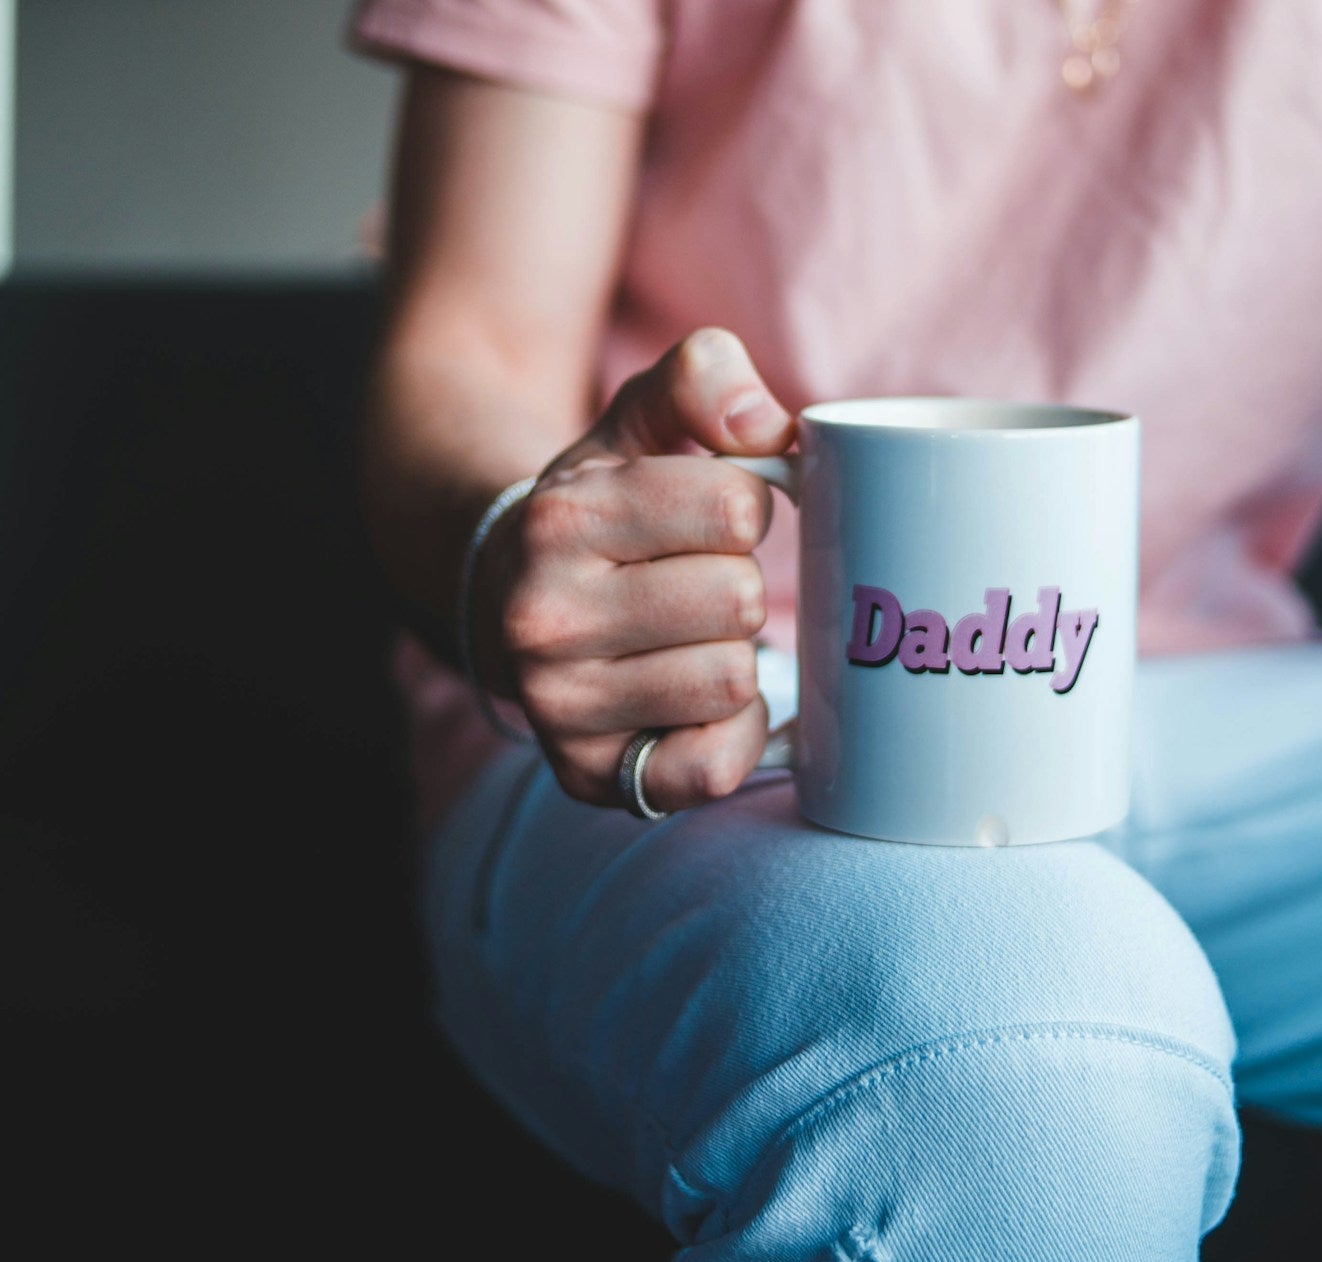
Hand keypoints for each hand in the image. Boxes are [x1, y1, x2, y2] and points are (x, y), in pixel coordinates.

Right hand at [472, 327, 792, 808]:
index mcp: (561, 519)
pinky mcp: (591, 774)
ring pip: (733, 679)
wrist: (503, 597)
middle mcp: (543, 618)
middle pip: (737, 598)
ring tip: (688, 638)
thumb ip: (703, 378)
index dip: (745, 505)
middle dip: (737, 582)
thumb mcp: (635, 421)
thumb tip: (770, 426)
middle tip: (696, 581)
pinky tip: (697, 701)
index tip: (713, 514)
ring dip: (734, 655)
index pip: (736, 507)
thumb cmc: (599, 509)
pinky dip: (728, 734)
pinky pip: (713, 765)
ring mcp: (561, 706)